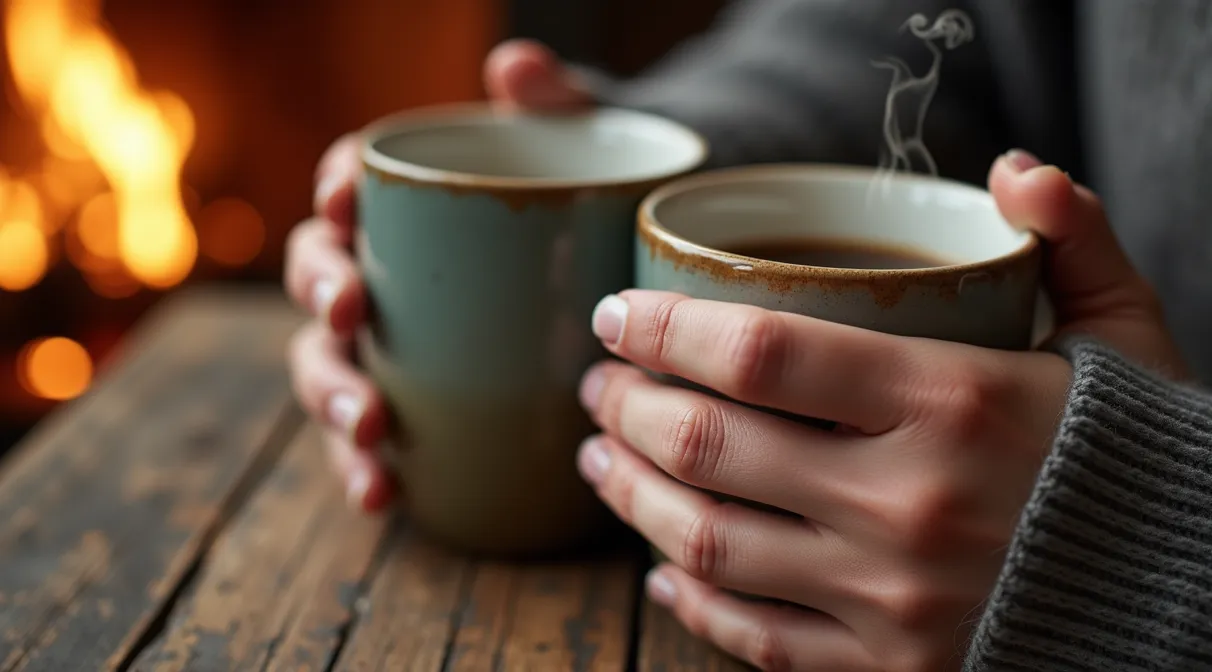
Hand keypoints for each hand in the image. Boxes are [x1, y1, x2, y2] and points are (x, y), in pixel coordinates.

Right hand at [283, 40, 592, 510]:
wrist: (635, 262)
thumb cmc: (597, 198)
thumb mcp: (589, 147)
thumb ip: (554, 104)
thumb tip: (514, 66)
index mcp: (411, 202)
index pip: (349, 183)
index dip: (332, 190)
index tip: (346, 205)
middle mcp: (388, 272)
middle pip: (322, 280)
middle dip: (322, 301)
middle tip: (350, 316)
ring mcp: (398, 344)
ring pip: (334, 366)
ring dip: (334, 400)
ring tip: (368, 432)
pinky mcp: (419, 404)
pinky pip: (375, 438)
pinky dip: (366, 466)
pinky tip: (384, 496)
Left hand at [574, 151, 1185, 670]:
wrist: (1208, 601)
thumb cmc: (1150, 456)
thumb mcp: (1127, 333)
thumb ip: (1072, 241)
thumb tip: (1011, 171)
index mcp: (956, 399)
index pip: (760, 351)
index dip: (665, 327)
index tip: (617, 313)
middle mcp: (911, 501)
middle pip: (712, 445)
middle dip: (628, 408)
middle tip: (599, 386)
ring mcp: (895, 598)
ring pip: (713, 544)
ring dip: (634, 498)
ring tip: (599, 463)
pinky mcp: (894, 669)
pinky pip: (760, 639)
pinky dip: (695, 602)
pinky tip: (663, 569)